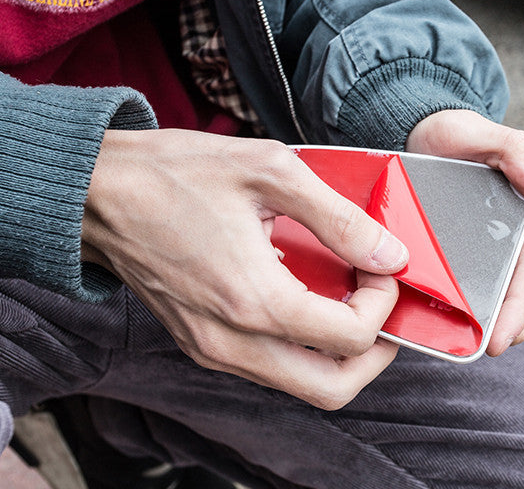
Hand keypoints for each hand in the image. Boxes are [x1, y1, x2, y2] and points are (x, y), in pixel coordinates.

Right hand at [81, 128, 408, 408]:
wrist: (98, 191)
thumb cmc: (176, 173)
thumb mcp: (271, 172)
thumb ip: (338, 217)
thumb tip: (390, 253)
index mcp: (252, 299)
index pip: (351, 337)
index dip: (383, 302)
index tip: (381, 263)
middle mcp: (230, 341)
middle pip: (330, 388)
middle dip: (374, 353)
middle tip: (382, 303)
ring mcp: (211, 348)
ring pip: (299, 383)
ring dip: (338, 350)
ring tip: (349, 295)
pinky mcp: (200, 342)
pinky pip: (267, 365)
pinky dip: (302, 343)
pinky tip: (308, 294)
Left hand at [406, 109, 523, 355]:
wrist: (422, 130)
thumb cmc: (455, 131)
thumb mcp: (484, 133)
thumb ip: (519, 153)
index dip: (522, 312)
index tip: (498, 342)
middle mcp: (522, 237)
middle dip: (521, 325)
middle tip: (485, 345)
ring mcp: (502, 248)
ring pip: (516, 298)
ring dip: (501, 321)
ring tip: (465, 337)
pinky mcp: (477, 253)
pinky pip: (484, 288)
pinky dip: (475, 307)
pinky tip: (443, 316)